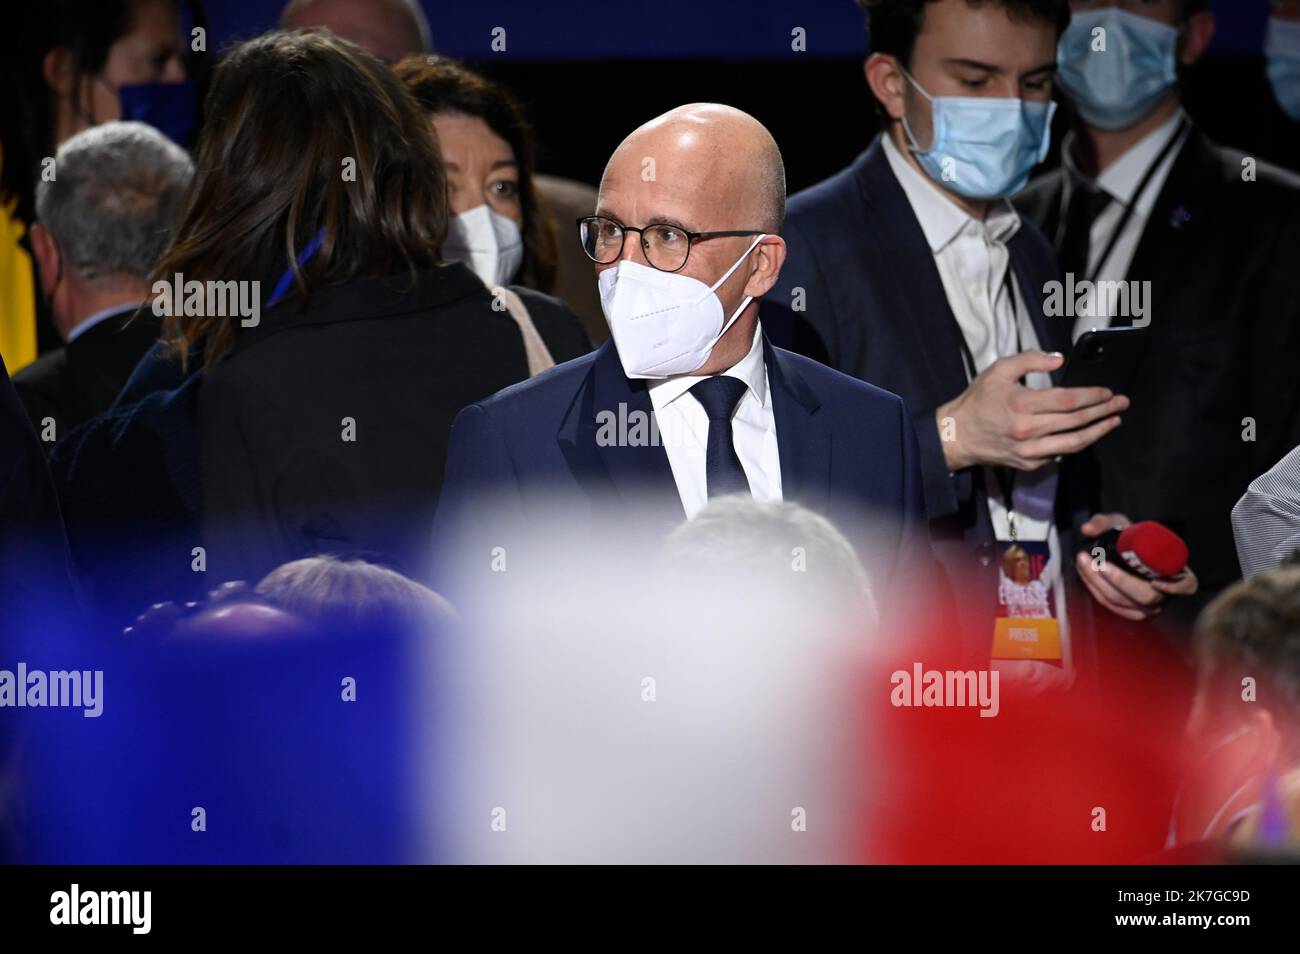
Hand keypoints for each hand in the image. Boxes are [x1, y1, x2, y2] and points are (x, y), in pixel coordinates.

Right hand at [936, 350, 1128, 471]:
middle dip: (1104, 411)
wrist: (957, 435)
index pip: (1068, 400)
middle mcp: (1029, 429)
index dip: (1092, 396)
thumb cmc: (978, 401)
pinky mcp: (1029, 463)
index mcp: (1022, 404)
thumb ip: (1030, 360)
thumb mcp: (998, 370)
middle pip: (1077, 421)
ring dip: (1098, 431)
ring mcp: (1030, 450)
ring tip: (1113, 421)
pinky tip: (1085, 433)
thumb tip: (1059, 360)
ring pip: (1074, 443)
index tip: (1108, 392)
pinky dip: (1075, 443)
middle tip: (1121, 403)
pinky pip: (1059, 454)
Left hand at [1075, 513, 1197, 620]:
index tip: (1149, 579)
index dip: (1173, 586)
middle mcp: (1165, 593)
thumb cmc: (1133, 538)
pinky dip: (1096, 591)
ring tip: (1083, 563)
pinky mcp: (1130, 611)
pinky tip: (1086, 576)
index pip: (1185, 585)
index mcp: (1177, 572)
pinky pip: (1111, 606)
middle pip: (1143, 596)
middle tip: (1092, 561)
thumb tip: (1087, 529)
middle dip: (1115, 580)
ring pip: (1123, 602)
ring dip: (1099, 584)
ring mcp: (1147, 606)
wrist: (1127, 549)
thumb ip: (1105, 523)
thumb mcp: (1122, 525)